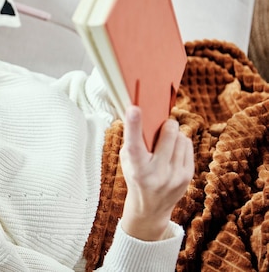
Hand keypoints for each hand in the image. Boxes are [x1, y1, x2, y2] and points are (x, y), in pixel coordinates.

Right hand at [118, 105, 192, 240]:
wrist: (150, 208)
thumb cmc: (135, 176)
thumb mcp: (127, 161)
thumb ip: (134, 141)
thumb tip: (145, 116)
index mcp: (136, 168)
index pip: (134, 144)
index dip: (134, 125)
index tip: (134, 108)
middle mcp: (156, 173)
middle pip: (168, 133)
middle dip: (166, 123)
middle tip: (161, 123)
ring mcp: (175, 175)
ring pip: (181, 137)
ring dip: (174, 133)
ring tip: (166, 141)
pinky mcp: (187, 176)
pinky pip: (187, 145)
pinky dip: (181, 142)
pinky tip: (173, 149)